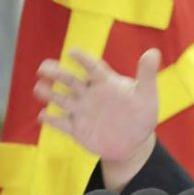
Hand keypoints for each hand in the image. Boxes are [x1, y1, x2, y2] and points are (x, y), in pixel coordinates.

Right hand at [34, 48, 160, 163]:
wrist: (134, 142)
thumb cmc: (141, 115)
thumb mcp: (147, 95)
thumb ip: (147, 75)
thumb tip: (153, 52)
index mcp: (106, 83)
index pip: (92, 67)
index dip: (82, 59)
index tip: (72, 52)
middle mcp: (90, 95)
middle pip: (70, 80)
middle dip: (56, 73)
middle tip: (44, 68)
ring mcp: (82, 111)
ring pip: (62, 99)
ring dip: (49, 94)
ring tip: (39, 88)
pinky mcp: (77, 129)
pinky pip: (61, 123)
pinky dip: (51, 119)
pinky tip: (43, 115)